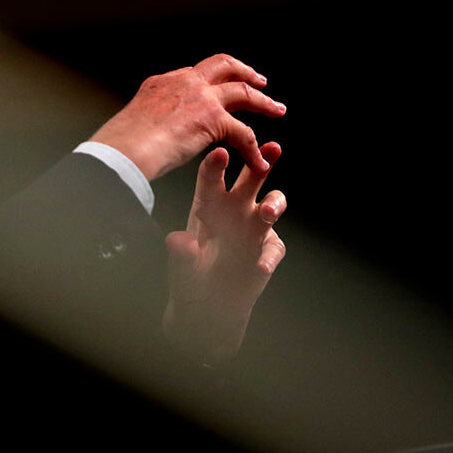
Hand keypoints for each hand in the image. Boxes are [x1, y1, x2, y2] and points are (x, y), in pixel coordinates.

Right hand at [88, 53, 284, 181]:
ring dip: (263, 101)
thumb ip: (152, 118)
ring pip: (243, 92)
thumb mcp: (137, 119)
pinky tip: (258, 162)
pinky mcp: (213, 118)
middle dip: (245, 72)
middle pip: (224, 65)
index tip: (221, 86)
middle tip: (259, 81)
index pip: (195, 73)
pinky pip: (243, 133)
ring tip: (277, 109)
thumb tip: (153, 131)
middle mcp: (184, 82)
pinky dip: (253, 150)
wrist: (124, 149)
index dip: (212, 80)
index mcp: (162, 82)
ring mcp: (201, 97)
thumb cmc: (122, 144)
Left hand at [161, 142, 286, 363]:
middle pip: (250, 179)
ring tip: (266, 211)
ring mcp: (253, 227)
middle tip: (271, 148)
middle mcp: (233, 209)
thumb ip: (181, 254)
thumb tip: (179, 241)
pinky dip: (268, 256)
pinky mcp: (266, 249)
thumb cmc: (188, 276)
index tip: (220, 153)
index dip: (216, 165)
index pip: (211, 178)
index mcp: (207, 204)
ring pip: (271, 205)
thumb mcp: (180, 267)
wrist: (207, 305)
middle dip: (262, 162)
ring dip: (273, 204)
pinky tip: (260, 266)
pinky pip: (273, 247)